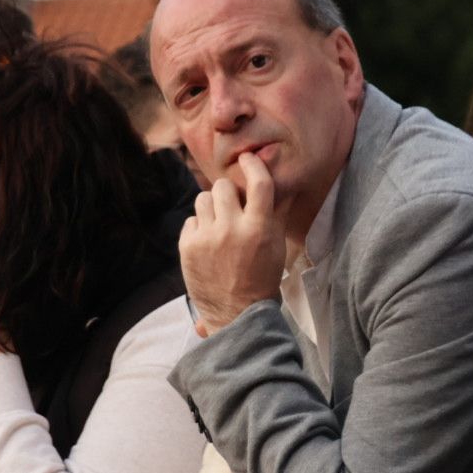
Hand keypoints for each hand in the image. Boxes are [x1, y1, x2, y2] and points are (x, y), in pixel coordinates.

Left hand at [179, 153, 285, 336]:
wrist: (237, 313)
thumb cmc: (262, 277)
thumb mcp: (276, 245)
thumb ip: (277, 212)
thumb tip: (285, 183)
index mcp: (258, 229)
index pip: (258, 183)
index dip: (253, 165)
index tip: (248, 159)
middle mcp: (231, 230)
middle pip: (223, 186)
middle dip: (228, 193)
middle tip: (233, 206)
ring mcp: (207, 238)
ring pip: (203, 199)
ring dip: (212, 207)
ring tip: (219, 224)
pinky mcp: (187, 248)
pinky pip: (190, 220)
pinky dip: (199, 227)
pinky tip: (209, 242)